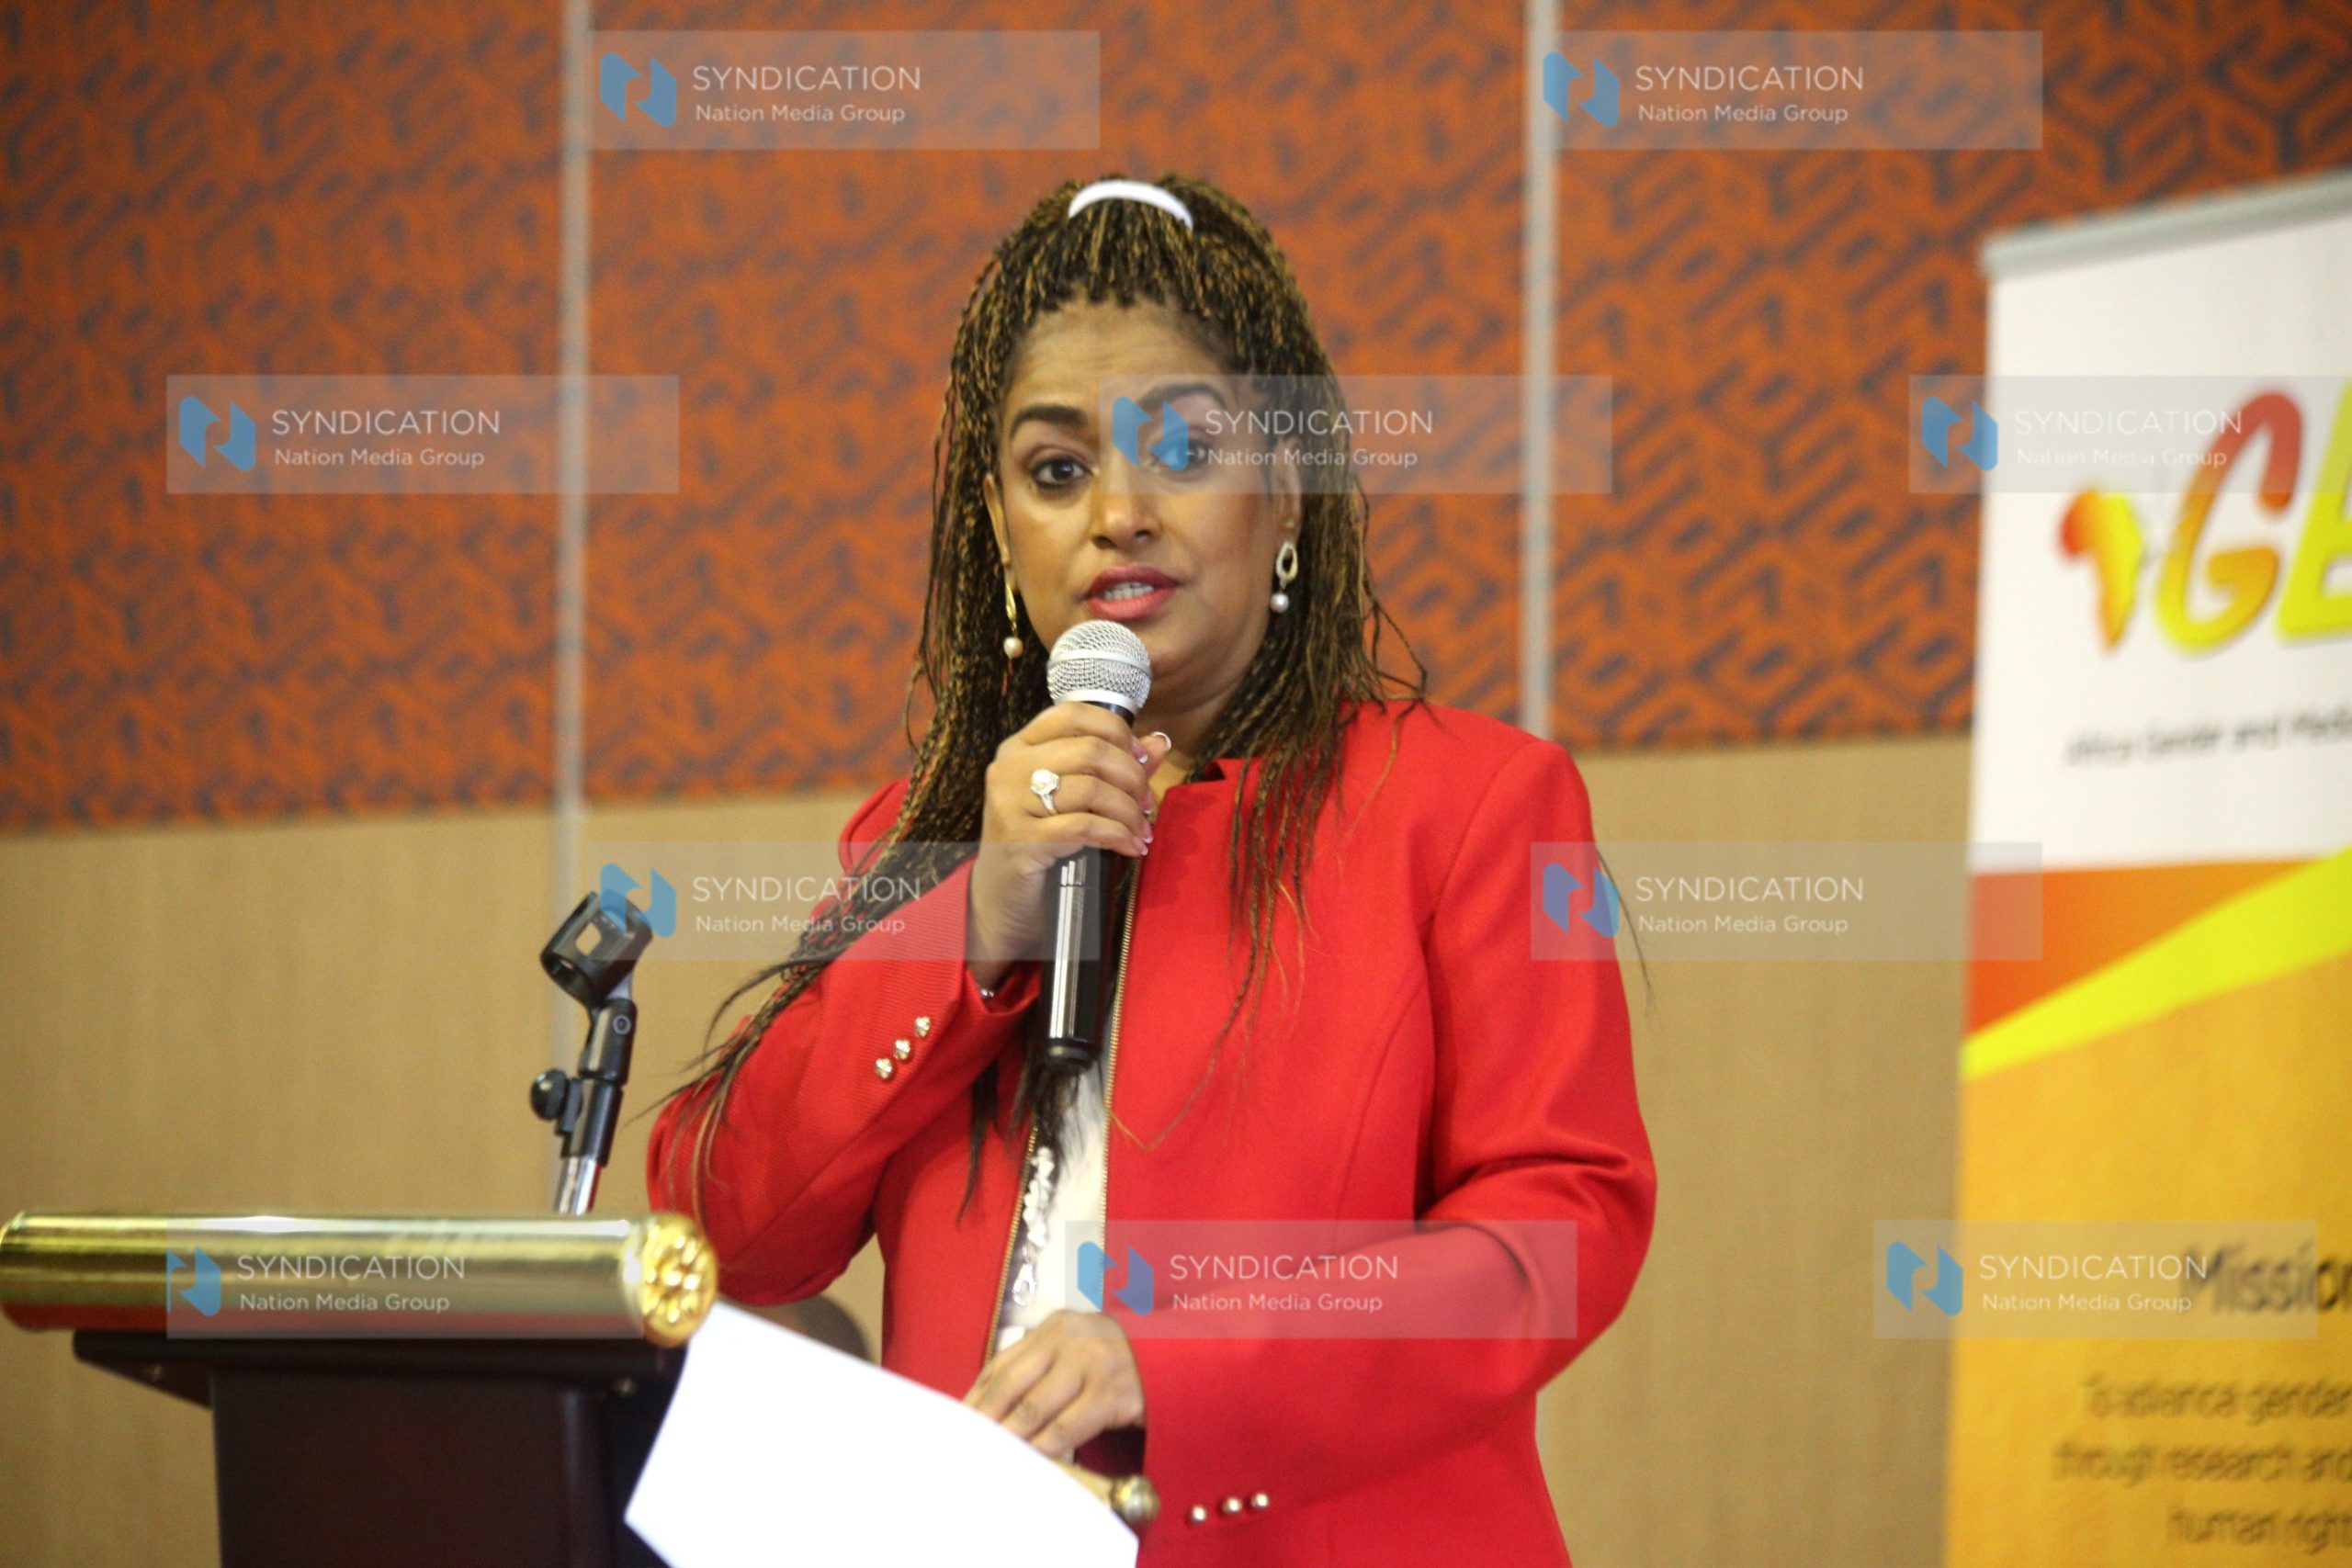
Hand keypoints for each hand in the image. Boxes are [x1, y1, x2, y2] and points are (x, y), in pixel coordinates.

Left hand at [964, 1310, 1146, 1456]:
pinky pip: (1065, 1428)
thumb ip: (1040, 1368)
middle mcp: (1070, 1339)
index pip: (1001, 1364)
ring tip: (989, 1458)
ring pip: (1033, 1408)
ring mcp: (1092, 1364)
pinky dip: (1043, 1448)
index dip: (975, 1398)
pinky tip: (1030, 1462)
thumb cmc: (1121, 1361)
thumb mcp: (1078, 1351)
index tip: (958, 1424)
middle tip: (964, 1447)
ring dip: (1008, 1438)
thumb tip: (992, 1407)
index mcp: (1055, 1326)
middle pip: (1009, 1385)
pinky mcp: (1111, 1394)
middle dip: (984, 1420)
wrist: (1179, 1359)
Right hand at [967, 703, 1172, 986]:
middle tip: (1147, 802)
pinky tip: (1131, 848)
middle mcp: (1010, 767)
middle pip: (1090, 750)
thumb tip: (1159, 743)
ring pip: (1090, 788)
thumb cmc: (1042, 841)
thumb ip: (1114, 766)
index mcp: (1021, 746)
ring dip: (1129, 811)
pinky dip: (1118, 836)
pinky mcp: (1020, 840)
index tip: (1141, 758)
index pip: (1074, 714)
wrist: (1003, 897)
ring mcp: (1010, 803)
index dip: (1117, 731)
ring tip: (1142, 830)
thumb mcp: (1075, 798)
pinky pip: (1084, 827)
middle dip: (1132, 776)